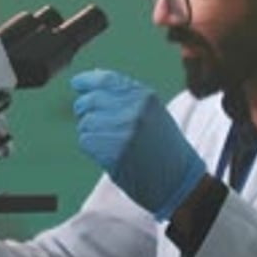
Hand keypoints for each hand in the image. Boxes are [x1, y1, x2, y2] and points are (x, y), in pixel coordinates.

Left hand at [71, 70, 205, 219]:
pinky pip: (86, 142)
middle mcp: (134, 110)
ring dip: (90, 133)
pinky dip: (91, 149)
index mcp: (145, 97)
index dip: (87, 81)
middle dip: (84, 110)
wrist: (178, 180)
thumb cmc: (164, 148)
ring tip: (109, 143)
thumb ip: (127, 97)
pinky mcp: (114, 152)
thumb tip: (94, 76)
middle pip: (90, 101)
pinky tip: (108, 154)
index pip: (106, 79)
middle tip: (90, 121)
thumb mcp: (153, 113)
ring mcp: (124, 131)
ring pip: (85, 123)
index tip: (77, 84)